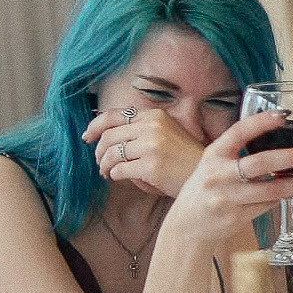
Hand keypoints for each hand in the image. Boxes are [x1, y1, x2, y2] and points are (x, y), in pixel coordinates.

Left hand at [83, 106, 207, 197]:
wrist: (205, 174)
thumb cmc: (184, 158)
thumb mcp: (166, 133)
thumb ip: (141, 130)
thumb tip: (107, 137)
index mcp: (154, 116)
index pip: (114, 115)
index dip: (95, 125)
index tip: (87, 137)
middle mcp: (152, 127)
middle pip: (109, 136)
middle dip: (99, 151)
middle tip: (100, 162)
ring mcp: (151, 146)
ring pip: (111, 153)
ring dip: (104, 165)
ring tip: (107, 172)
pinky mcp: (150, 166)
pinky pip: (119, 169)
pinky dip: (114, 174)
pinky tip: (116, 177)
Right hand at [158, 110, 292, 252]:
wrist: (187, 226)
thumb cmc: (205, 189)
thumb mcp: (212, 163)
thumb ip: (236, 151)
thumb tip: (275, 137)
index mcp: (213, 155)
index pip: (239, 132)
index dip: (261, 122)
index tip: (283, 115)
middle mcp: (219, 175)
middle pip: (262, 163)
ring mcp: (228, 198)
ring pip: (272, 189)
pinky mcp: (237, 217)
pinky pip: (267, 205)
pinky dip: (280, 198)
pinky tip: (288, 193)